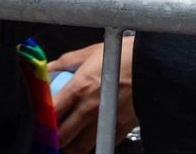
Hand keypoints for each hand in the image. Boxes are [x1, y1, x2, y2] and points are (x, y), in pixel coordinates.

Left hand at [48, 38, 136, 153]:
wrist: (156, 65)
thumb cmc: (127, 55)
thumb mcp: (93, 51)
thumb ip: (67, 61)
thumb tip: (50, 67)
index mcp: (79, 88)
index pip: (50, 113)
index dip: (41, 120)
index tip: (39, 120)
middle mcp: (90, 109)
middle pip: (62, 137)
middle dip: (53, 139)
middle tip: (50, 135)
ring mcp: (106, 121)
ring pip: (79, 148)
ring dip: (70, 146)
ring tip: (68, 140)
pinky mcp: (120, 129)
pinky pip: (100, 144)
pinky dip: (92, 144)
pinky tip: (89, 136)